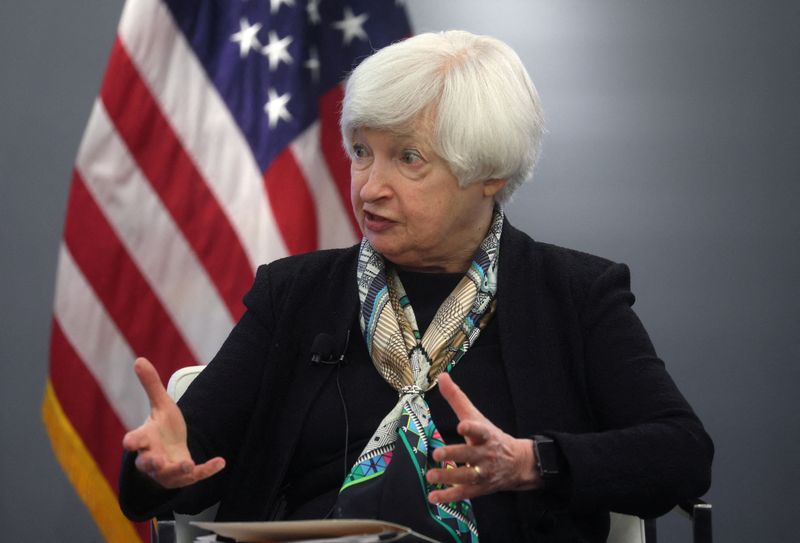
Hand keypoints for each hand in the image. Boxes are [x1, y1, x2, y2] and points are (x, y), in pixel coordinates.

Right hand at [122, 357, 225, 487]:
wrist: (171, 450)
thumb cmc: (162, 427)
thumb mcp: (161, 404)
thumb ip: (151, 385)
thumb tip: (139, 359)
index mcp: (145, 439)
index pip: (134, 441)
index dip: (132, 442)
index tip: (129, 442)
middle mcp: (152, 458)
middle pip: (147, 463)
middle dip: (151, 463)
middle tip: (156, 461)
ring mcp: (167, 471)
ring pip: (169, 475)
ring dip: (177, 470)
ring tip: (187, 465)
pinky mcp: (184, 477)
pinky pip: (195, 477)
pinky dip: (207, 470)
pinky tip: (221, 462)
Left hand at [425, 373, 541, 503]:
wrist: (517, 463)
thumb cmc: (490, 437)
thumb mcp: (476, 416)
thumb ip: (457, 398)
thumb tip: (442, 376)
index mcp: (485, 435)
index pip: (480, 430)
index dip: (472, 428)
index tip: (462, 425)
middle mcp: (485, 454)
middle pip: (471, 455)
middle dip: (455, 455)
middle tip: (437, 454)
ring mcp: (483, 472)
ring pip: (467, 476)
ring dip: (448, 477)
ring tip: (430, 476)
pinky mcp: (480, 488)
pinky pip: (464, 493)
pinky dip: (449, 497)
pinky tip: (434, 497)